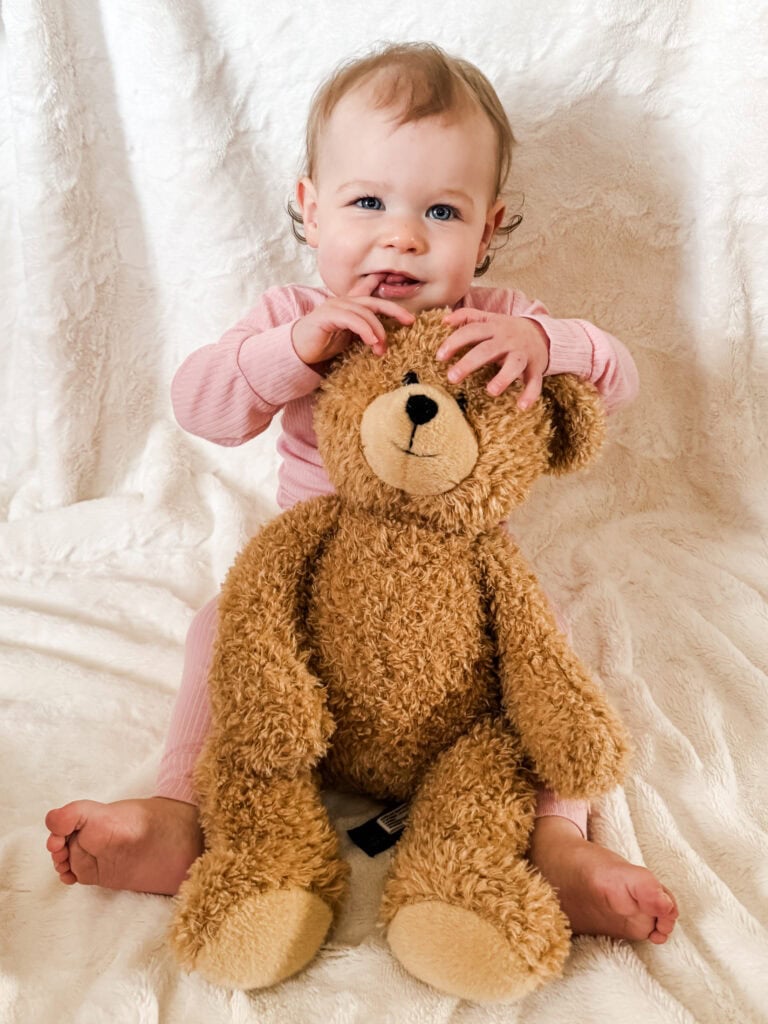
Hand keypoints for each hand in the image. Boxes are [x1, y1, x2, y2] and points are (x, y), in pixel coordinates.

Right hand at [292, 275, 414, 366]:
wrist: (298, 351)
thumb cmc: (323, 345)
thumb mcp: (349, 337)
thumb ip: (364, 332)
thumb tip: (383, 338)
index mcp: (350, 305)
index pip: (371, 293)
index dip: (388, 290)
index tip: (405, 291)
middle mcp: (343, 301)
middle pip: (374, 301)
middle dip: (395, 310)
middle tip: (410, 321)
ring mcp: (335, 306)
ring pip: (365, 313)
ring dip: (377, 331)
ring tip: (382, 348)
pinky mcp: (328, 315)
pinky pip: (352, 320)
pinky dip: (365, 330)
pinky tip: (372, 342)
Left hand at [438, 309, 549, 408]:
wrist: (542, 334)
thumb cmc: (507, 331)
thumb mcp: (489, 319)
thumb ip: (467, 317)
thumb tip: (444, 320)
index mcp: (494, 328)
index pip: (472, 331)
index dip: (455, 342)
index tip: (440, 356)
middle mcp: (508, 340)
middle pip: (487, 350)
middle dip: (469, 363)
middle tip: (452, 378)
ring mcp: (523, 354)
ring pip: (514, 364)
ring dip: (503, 377)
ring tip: (491, 391)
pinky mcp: (535, 368)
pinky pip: (534, 381)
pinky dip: (530, 394)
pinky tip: (521, 406)